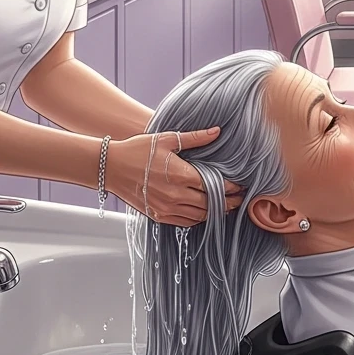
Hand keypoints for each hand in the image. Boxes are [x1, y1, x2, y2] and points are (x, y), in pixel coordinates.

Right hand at [105, 128, 243, 226]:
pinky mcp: (159, 216)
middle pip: (211, 204)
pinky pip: (185, 222)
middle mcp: (176, 195)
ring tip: (227, 207)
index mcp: (181, 175)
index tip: (242, 186)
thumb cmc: (138, 150)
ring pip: (200, 216)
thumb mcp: (167, 139)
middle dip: (229, 202)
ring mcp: (167, 208)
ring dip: (215, 212)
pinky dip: (198, 219)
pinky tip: (204, 213)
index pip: (215, 185)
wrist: (111, 167)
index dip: (232, 187)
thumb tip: (217, 131)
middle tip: (241, 199)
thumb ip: (194, 138)